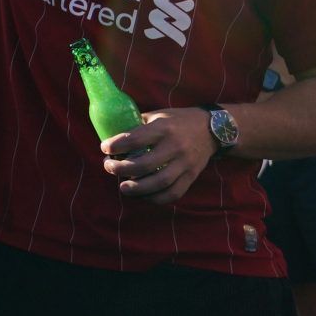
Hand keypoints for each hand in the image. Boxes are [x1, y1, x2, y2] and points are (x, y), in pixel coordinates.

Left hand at [102, 108, 219, 204]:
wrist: (210, 129)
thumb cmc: (177, 121)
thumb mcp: (157, 116)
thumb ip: (138, 126)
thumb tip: (112, 137)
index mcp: (163, 129)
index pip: (135, 139)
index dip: (116, 146)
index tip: (105, 148)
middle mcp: (175, 147)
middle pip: (145, 165)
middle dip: (122, 169)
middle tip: (109, 167)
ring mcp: (185, 164)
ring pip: (159, 183)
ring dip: (137, 189)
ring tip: (123, 187)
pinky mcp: (191, 176)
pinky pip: (174, 193)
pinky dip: (156, 198)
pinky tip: (143, 195)